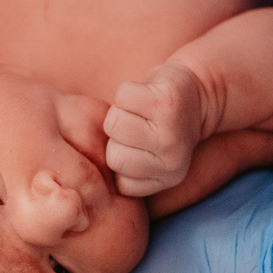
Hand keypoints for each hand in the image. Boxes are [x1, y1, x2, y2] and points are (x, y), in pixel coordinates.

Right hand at [104, 63, 204, 196]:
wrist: (200, 92)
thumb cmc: (160, 124)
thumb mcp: (147, 157)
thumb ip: (124, 168)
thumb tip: (72, 173)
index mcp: (166, 179)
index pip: (119, 181)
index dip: (122, 157)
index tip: (140, 146)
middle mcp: (172, 162)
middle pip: (113, 155)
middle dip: (118, 135)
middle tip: (141, 124)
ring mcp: (170, 133)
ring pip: (113, 124)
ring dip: (121, 110)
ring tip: (143, 110)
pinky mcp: (165, 102)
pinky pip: (122, 97)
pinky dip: (128, 90)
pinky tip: (147, 94)